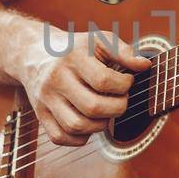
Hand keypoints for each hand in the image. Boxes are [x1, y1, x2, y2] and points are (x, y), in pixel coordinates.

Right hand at [18, 27, 151, 145]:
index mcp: (72, 58)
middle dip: (117, 108)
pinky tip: (89, 123)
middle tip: (121, 100)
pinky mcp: (40, 115)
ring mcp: (46, 100)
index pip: (104, 81)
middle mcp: (56, 79)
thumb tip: (145, 66)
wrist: (33, 54)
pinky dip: (80, 137)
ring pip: (76, 126)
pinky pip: (60, 137)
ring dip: (100, 125)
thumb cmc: (74, 48)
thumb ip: (123, 51)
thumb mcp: (98, 40)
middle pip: (92, 107)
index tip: (128, 81)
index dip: (124, 85)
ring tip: (107, 113)